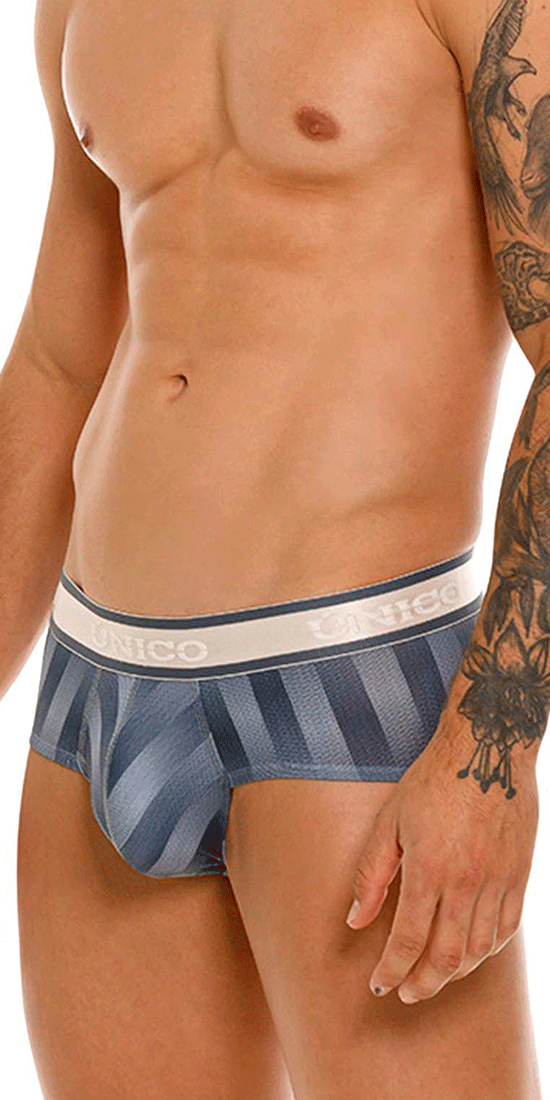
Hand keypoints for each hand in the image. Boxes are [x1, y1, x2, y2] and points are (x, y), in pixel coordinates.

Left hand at [345, 710, 538, 1004]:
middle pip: (446, 958)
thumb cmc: (431, 781)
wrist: (487, 747)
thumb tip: (355, 921)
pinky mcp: (519, 874)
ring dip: (454, 973)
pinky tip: (470, 952)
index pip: (407, 941)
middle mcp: (467, 882)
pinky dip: (486, 950)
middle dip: (422, 984)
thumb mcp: (389, 821)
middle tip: (405, 993)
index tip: (380, 986)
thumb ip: (372, 875)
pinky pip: (506, 929)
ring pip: (479, 950)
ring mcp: (498, 880)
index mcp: (429, 869)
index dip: (391, 972)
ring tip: (434, 976)